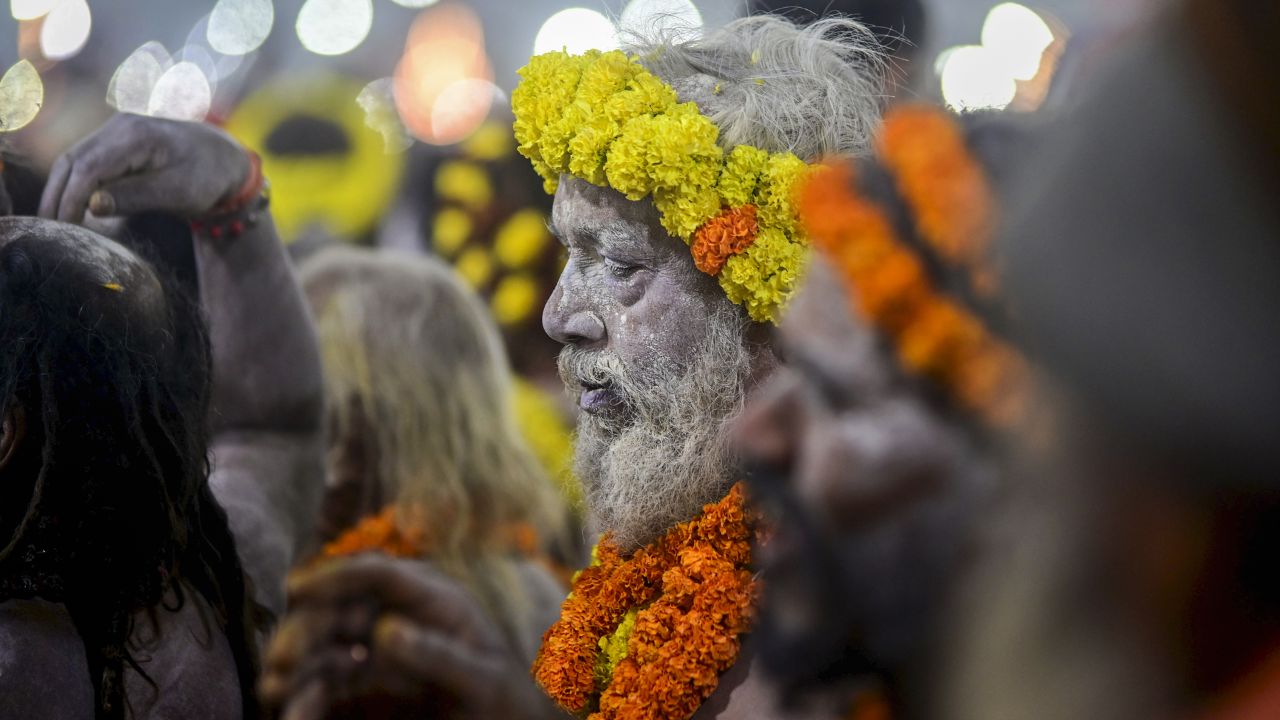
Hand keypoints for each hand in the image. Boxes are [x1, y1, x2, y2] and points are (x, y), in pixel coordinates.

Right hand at [39, 113, 248, 222]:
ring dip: (62, 189)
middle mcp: (121, 126)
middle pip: (73, 159)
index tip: (64, 227)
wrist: (226, 159)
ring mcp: (117, 129)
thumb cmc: (208, 177)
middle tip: (48, 228)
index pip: (89, 167)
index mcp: (137, 135)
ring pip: (75, 159)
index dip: (71, 198)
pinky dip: (76, 182)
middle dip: (58, 194)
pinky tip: (71, 206)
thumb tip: (92, 205)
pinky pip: (87, 160)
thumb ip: (136, 196)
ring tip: (55, 221)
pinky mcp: (117, 141)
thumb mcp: (179, 192)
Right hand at [262, 555, 560, 719]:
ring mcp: (379, 648)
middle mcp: (398, 614)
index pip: (377, 573)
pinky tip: (293, 712)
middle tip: (282, 661)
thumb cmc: (504, 698)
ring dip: (297, 663)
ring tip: (274, 688)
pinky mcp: (367, 682)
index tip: (296, 589)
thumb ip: (438, 654)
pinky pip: (328, 681)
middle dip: (306, 630)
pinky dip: (307, 694)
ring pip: (325, 645)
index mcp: (432, 597)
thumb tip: (385, 631)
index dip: (335, 575)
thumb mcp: (481, 678)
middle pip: (340, 609)